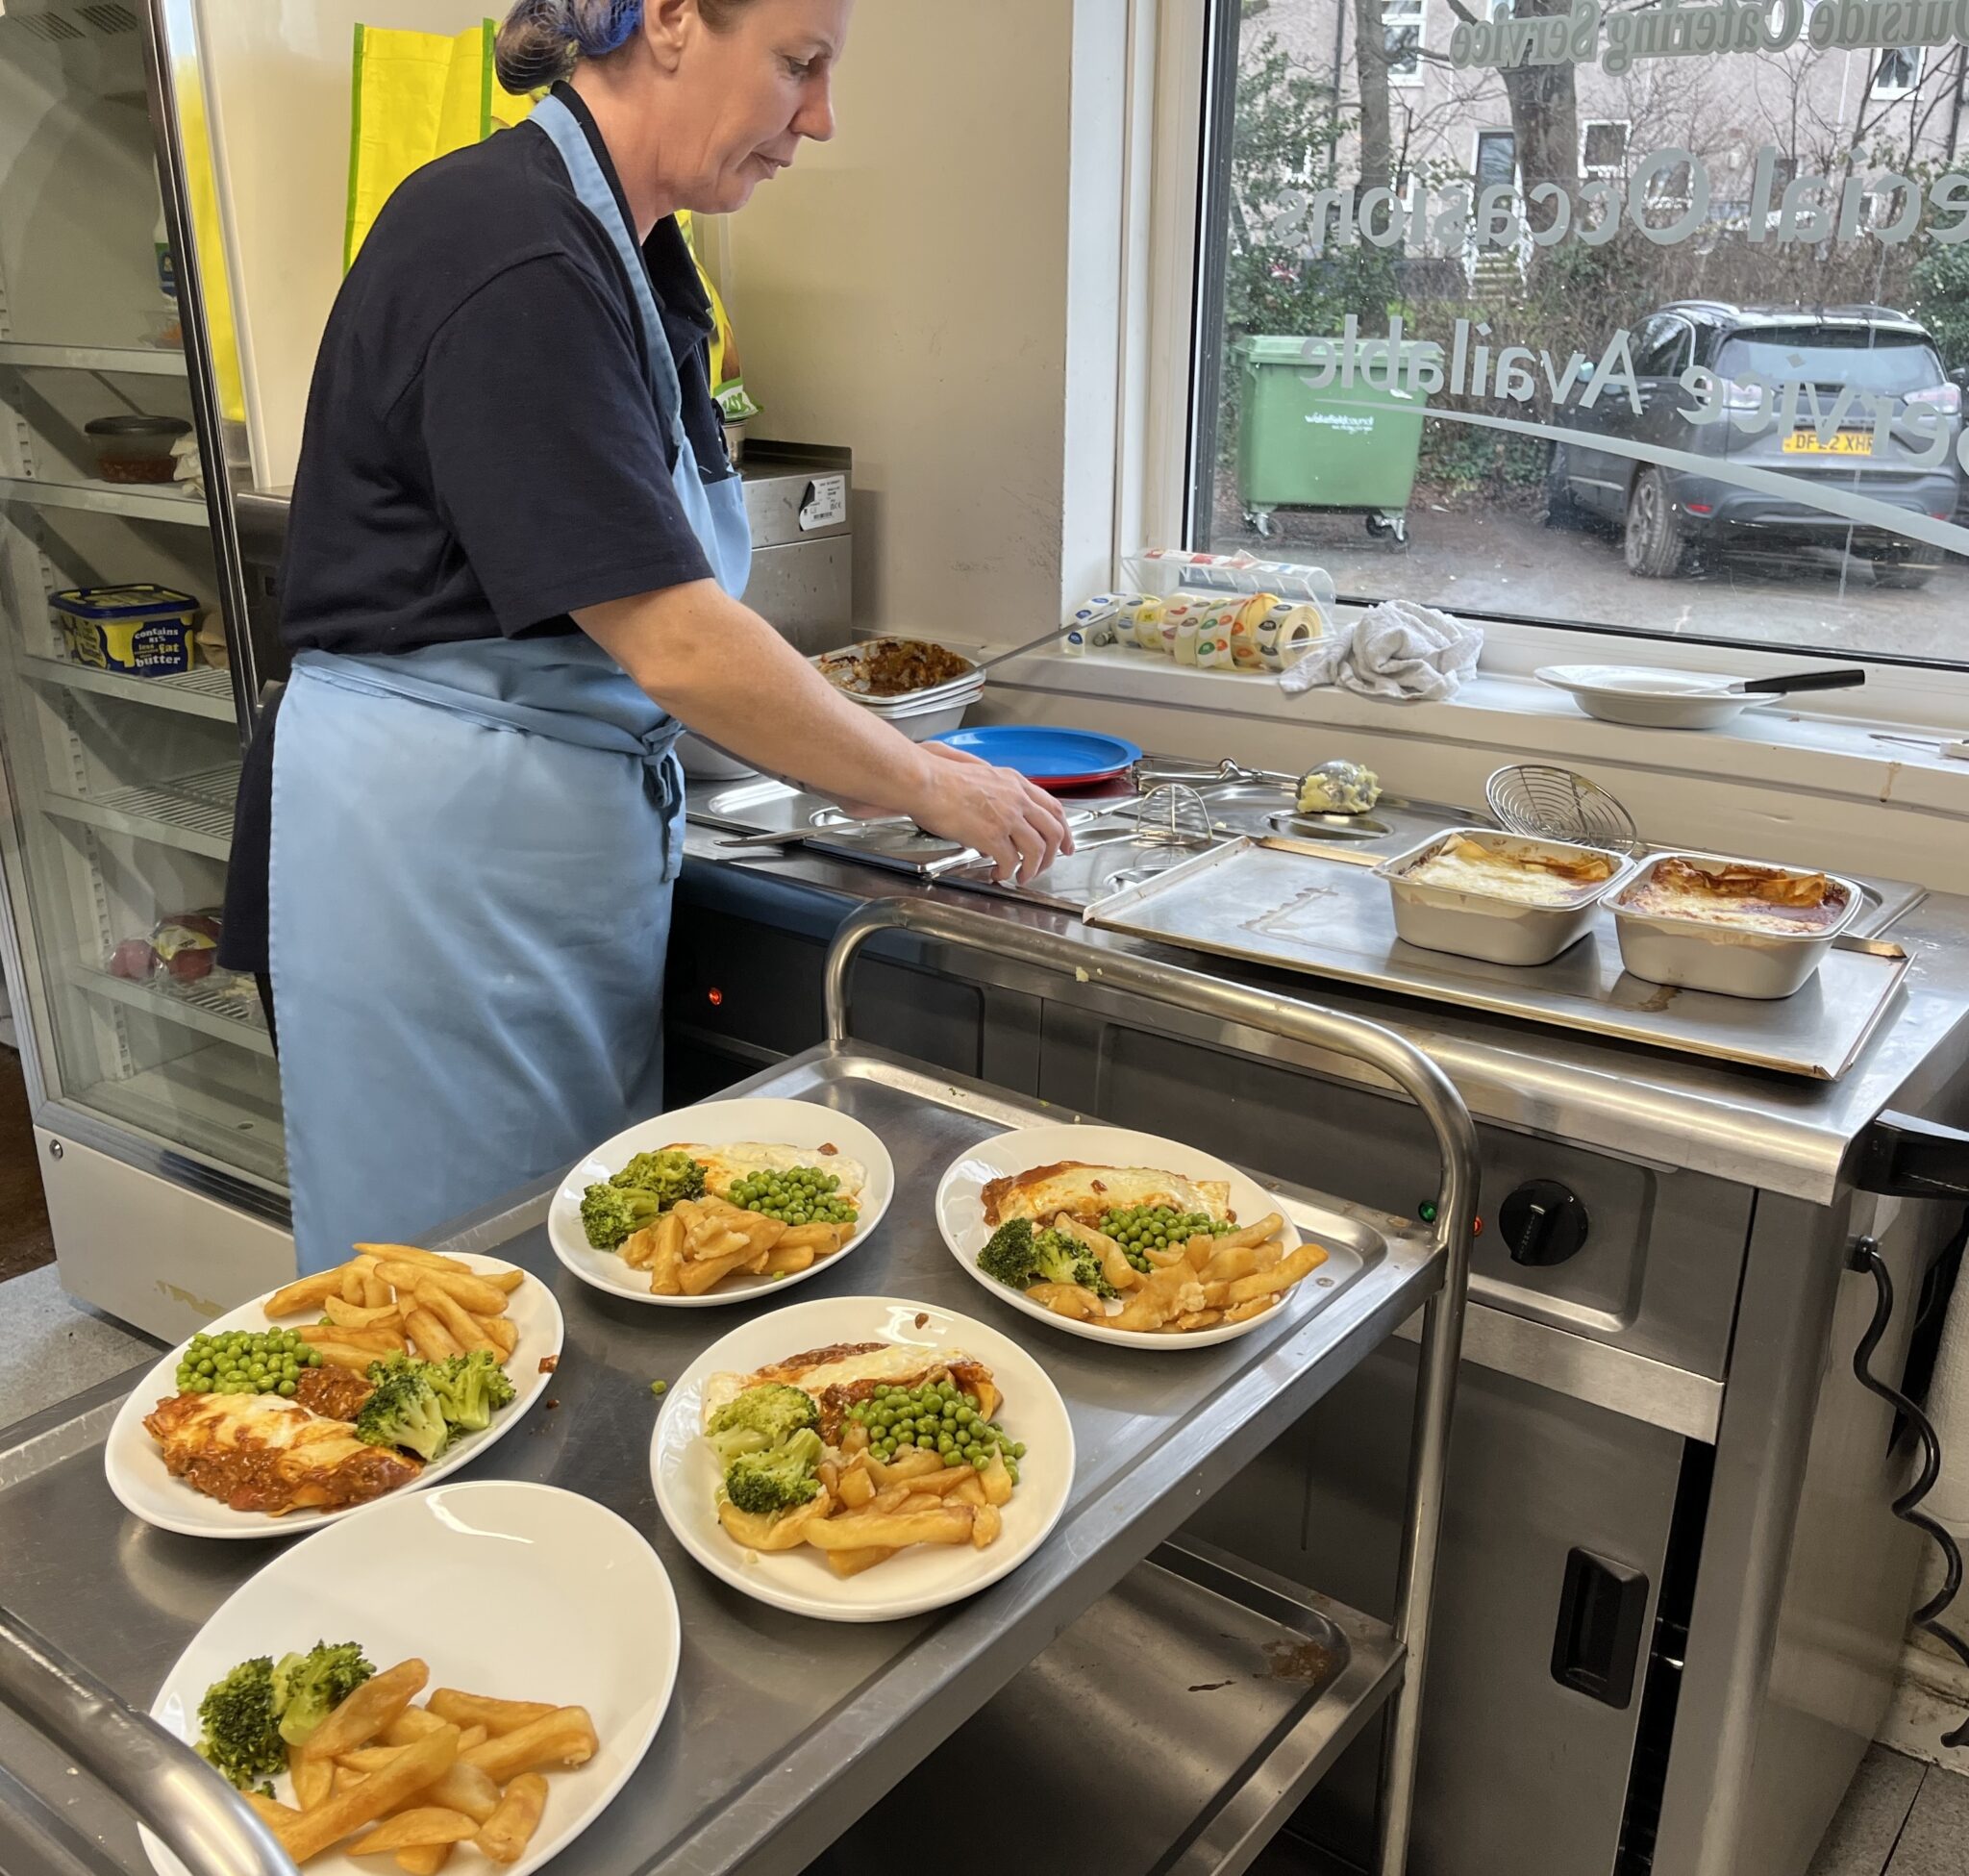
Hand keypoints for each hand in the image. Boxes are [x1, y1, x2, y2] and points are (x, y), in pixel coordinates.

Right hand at [908, 741, 1074, 882]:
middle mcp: (1017, 798)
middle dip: (1054, 854)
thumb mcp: (979, 774)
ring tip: (1022, 877)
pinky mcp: (992, 835)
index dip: (1064, 829)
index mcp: (1015, 782)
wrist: (924, 781)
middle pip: (1054, 830)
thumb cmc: (939, 776)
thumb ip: (996, 792)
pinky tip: (998, 875)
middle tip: (1046, 867)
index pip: (1053, 807)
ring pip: (1038, 849)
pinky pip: (1011, 862)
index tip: (1065, 844)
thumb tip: (997, 813)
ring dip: (1033, 868)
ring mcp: (1007, 817)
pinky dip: (1008, 873)